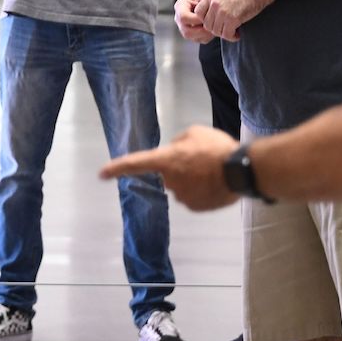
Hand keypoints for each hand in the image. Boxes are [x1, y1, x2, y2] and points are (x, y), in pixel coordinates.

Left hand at [99, 125, 239, 210]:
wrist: (240, 171)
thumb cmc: (216, 148)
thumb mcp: (194, 133)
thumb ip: (178, 142)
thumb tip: (175, 150)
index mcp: (166, 160)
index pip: (135, 164)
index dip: (117, 168)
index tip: (101, 175)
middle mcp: (169, 181)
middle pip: (168, 175)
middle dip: (179, 169)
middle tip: (200, 160)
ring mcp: (182, 197)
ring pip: (182, 186)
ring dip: (192, 180)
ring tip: (212, 170)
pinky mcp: (195, 207)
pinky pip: (194, 197)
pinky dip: (202, 191)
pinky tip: (215, 182)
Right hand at [174, 0, 212, 42]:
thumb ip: (204, 5)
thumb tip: (206, 17)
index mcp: (180, 7)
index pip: (183, 18)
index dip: (195, 19)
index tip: (207, 16)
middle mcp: (179, 19)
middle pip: (186, 32)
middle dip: (201, 30)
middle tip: (212, 25)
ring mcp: (184, 27)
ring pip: (192, 37)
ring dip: (205, 34)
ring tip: (214, 26)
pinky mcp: (191, 33)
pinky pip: (199, 39)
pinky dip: (207, 36)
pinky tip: (212, 28)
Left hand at [196, 0, 271, 41]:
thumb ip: (212, 3)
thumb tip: (207, 18)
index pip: (198, 13)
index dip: (205, 20)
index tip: (215, 22)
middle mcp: (215, 4)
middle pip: (207, 25)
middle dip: (216, 29)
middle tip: (226, 29)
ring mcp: (223, 12)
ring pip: (216, 31)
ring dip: (225, 34)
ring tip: (232, 32)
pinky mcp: (233, 19)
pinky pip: (227, 34)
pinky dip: (232, 37)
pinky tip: (238, 34)